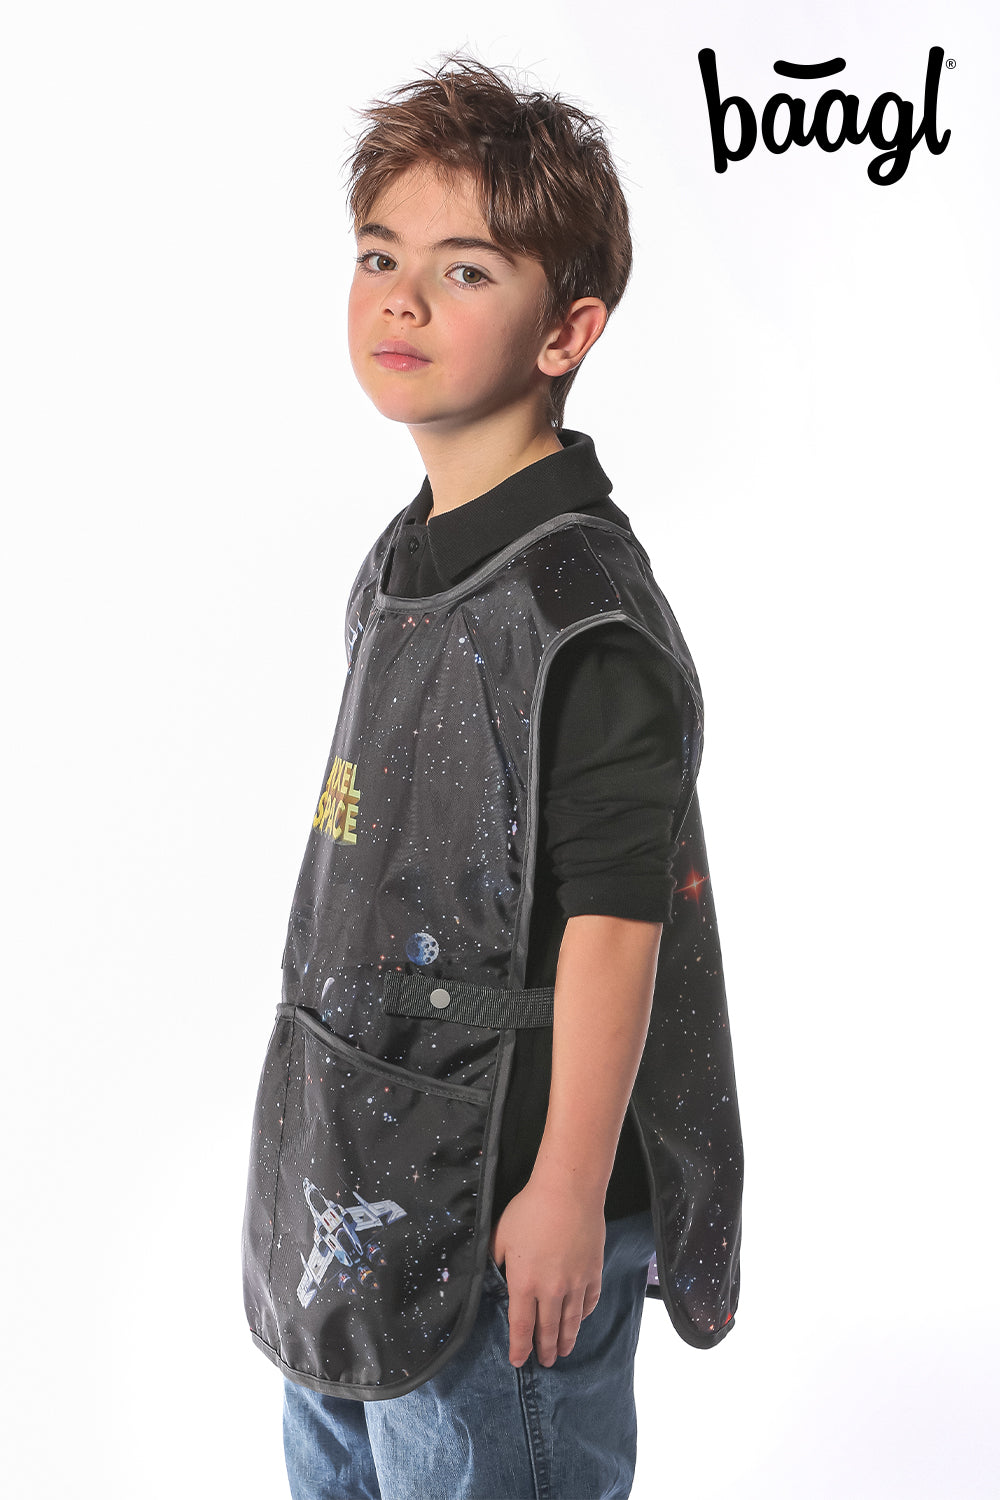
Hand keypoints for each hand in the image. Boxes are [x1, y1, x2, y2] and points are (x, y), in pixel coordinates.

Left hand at [488, 1176, 604, 1367]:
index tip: (519, 1361)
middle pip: (548, 1330)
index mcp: (524, 1283)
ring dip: (566, 1340)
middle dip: (545, 1350)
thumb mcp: (501, 1236)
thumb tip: (492, 1279)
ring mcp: (575, 1283)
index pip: (521, 1326)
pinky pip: (589, 1302)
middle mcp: (551, 1290)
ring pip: (571, 1322)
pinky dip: (584, 1315)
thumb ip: (495, 1263)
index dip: (520, 1347)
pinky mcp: (593, 1272)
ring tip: (563, 1352)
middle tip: (545, 1363)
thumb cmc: (529, 1210)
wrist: (568, 1192)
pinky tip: (580, 1320)